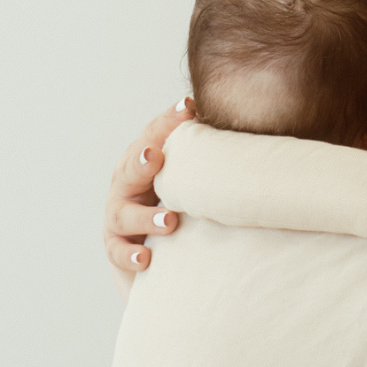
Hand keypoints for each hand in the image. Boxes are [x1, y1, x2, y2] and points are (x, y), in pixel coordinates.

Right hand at [104, 99, 193, 274]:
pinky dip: (130, 255)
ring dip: (146, 218)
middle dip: (141, 162)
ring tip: (170, 221)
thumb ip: (208, 160)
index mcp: (143, 163)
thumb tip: (251, 135)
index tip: (189, 107)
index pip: (153, 136)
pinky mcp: (115, 248)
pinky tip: (145, 258)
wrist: (152, 255)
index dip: (168, 122)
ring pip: (125, 215)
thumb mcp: (191, 182)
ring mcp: (117, 217)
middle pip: (129, 170)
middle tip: (155, 156)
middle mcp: (125, 186)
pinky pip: (118, 252)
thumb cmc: (179, 208)